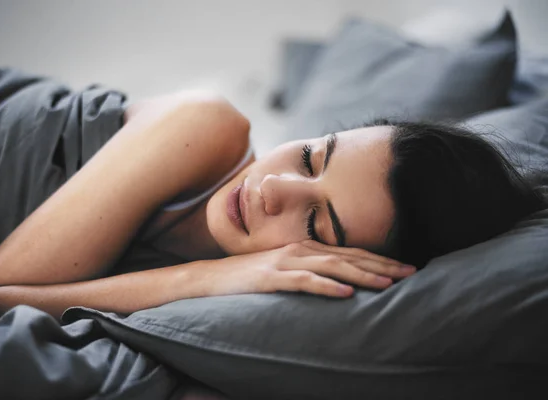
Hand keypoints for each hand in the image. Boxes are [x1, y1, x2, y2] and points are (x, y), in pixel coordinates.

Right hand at [195, 240, 415, 298]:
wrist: (211, 277)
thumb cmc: (251, 275)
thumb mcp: (285, 269)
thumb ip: (310, 270)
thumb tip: (342, 282)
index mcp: (306, 247)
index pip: (350, 251)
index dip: (380, 259)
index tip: (406, 267)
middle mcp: (300, 249)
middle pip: (348, 256)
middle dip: (382, 265)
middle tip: (411, 273)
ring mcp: (286, 261)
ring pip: (331, 266)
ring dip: (361, 275)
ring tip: (387, 284)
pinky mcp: (271, 277)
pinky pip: (302, 281)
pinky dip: (325, 286)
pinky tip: (344, 293)